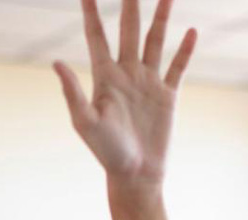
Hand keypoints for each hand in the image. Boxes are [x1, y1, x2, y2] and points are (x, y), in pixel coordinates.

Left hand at [54, 0, 195, 191]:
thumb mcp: (85, 122)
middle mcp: (127, 74)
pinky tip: (191, 31)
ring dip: (162, 17)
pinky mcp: (168, 95)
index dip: (92, 12)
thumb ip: (73, 92)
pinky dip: (185, 50)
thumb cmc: (106, 152)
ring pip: (156, 41)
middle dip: (131, 4)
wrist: (135, 174)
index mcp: (104, 77)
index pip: (97, 36)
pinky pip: (178, 67)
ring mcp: (148, 82)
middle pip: (129, 29)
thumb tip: (56, 62)